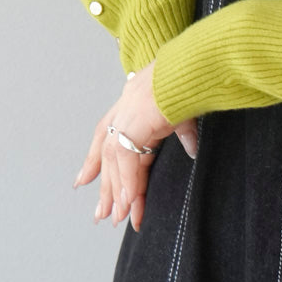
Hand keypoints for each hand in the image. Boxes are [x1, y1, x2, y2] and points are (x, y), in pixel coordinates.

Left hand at [73, 59, 198, 232]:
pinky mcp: (136, 123)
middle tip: (101, 214)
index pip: (109, 136)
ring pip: (115, 160)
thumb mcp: (186, 113)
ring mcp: (129, 114)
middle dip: (106, 184)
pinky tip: (132, 202)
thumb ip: (185, 133)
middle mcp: (126, 107)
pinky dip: (130, 182)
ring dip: (119, 190)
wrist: (196, 65)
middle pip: (107, 152)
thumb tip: (191, 150)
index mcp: (134, 102)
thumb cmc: (194, 81)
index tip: (84, 181)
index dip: (96, 160)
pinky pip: (128, 160)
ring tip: (120, 216)